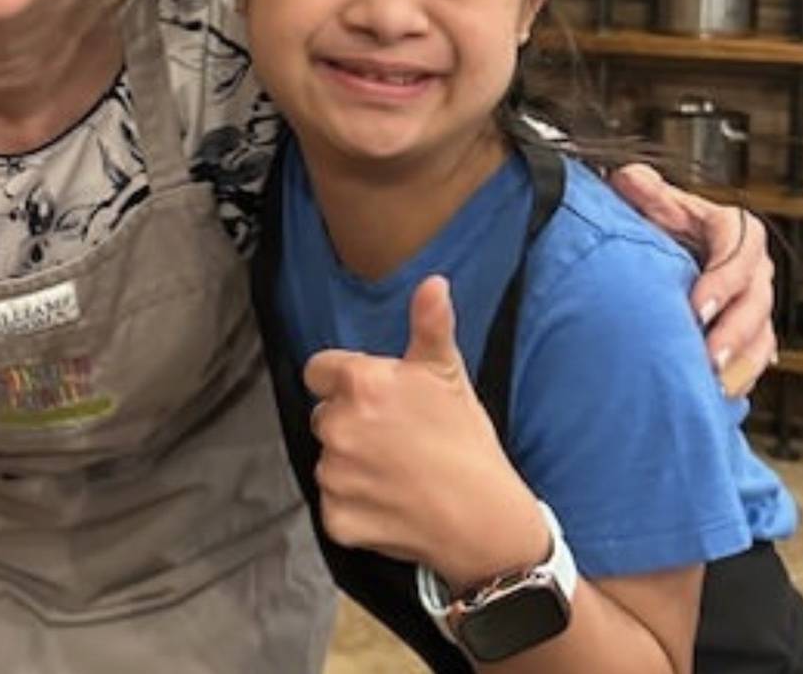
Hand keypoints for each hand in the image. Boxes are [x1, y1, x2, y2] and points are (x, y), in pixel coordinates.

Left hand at [304, 276, 544, 589]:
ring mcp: (334, 475)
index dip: (346, 381)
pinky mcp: (336, 518)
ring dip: (352, 465)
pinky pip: (334, 505)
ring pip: (329, 460)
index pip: (319, 371)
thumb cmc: (466, 444)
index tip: (376, 397)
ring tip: (398, 470)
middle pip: (325, 416)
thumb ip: (430, 323)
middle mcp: (338, 426)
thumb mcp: (449, 374)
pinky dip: (355, 507)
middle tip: (396, 436)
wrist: (483, 520)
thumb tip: (433, 283)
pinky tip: (390, 502)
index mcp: (360, 384)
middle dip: (352, 422)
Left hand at [609, 164, 776, 396]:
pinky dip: (742, 376)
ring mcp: (754, 300)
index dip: (723, 280)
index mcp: (733, 228)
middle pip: (757, 300)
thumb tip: (631, 179)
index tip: (697, 307)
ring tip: (715, 383)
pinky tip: (721, 392)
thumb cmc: (657, 221)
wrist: (661, 246)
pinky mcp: (749, 330)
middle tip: (709, 357)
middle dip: (734, 331)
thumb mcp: (649, 198)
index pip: (740, 250)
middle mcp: (751, 265)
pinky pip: (757, 357)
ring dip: (742, 362)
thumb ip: (643, 189)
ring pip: (762, 333)